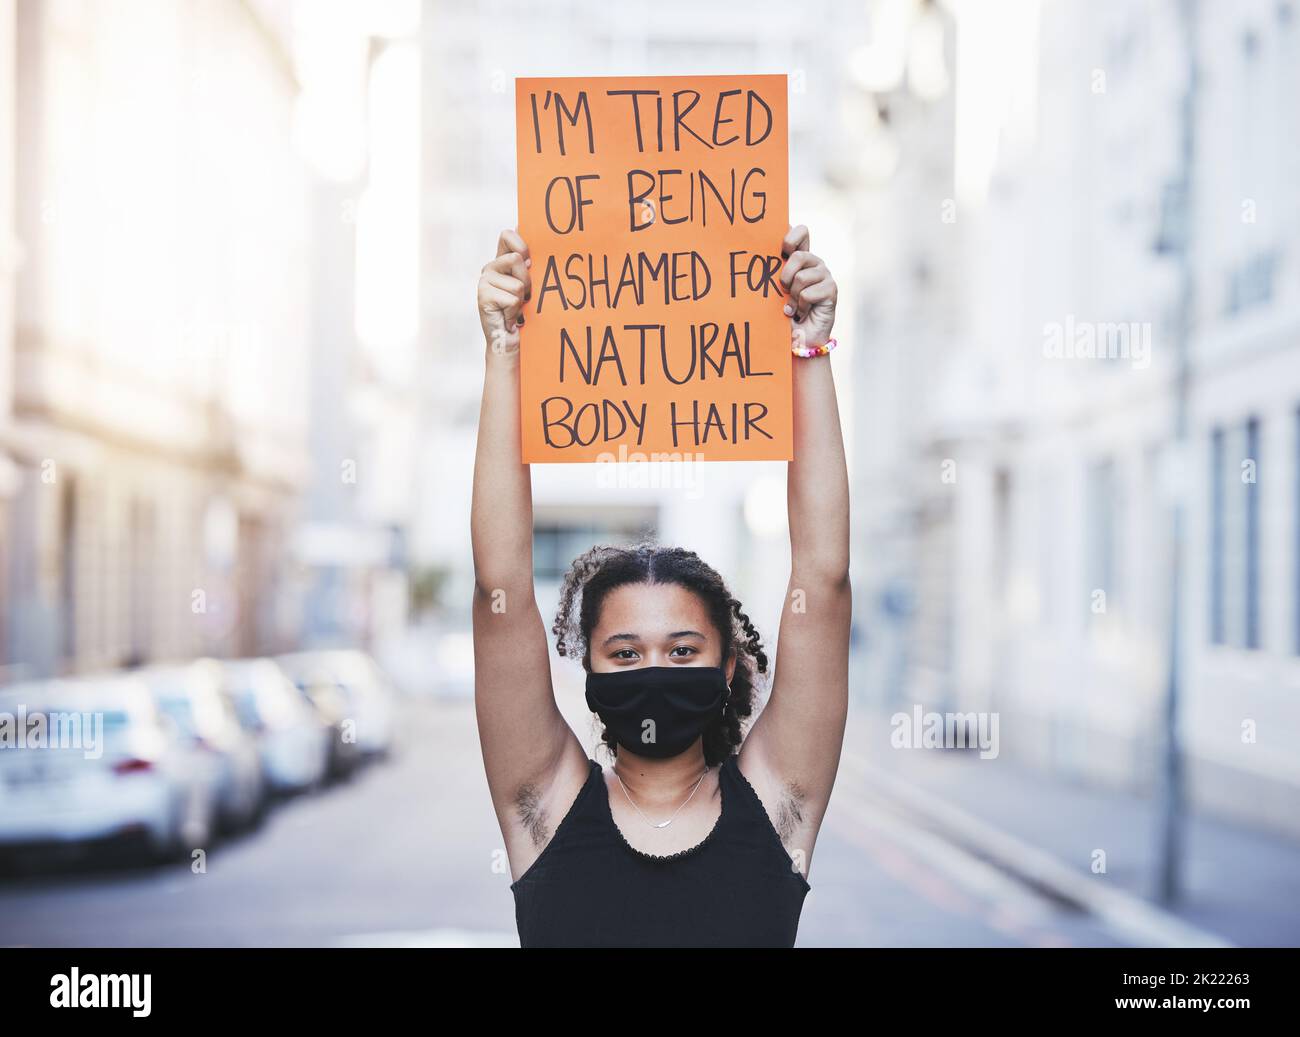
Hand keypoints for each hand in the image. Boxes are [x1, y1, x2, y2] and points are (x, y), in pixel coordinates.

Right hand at [478, 229, 531, 355]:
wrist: (511, 341)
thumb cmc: (524, 313)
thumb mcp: (530, 286)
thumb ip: (530, 267)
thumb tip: (530, 255)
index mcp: (502, 261)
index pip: (507, 235)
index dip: (521, 242)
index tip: (530, 260)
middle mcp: (491, 267)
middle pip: (517, 258)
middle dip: (527, 280)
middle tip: (523, 295)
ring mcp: (484, 280)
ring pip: (518, 283)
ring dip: (522, 298)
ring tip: (515, 308)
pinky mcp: (483, 295)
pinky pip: (513, 298)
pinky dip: (514, 311)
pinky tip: (507, 316)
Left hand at [779, 225, 836, 348]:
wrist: (798, 338)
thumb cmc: (783, 311)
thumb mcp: (774, 287)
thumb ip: (773, 269)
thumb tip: (756, 251)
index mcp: (800, 256)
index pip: (801, 231)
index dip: (790, 236)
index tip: (781, 249)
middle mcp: (814, 262)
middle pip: (798, 255)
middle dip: (785, 276)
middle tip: (784, 290)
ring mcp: (825, 275)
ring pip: (801, 277)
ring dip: (792, 296)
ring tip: (794, 305)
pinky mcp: (831, 290)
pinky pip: (807, 294)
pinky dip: (800, 307)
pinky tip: (802, 312)